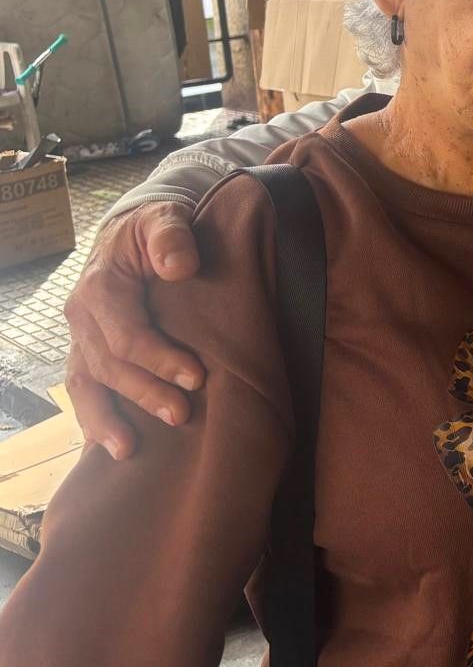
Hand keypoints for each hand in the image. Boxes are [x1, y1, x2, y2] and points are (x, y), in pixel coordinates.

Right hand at [63, 202, 207, 458]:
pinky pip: (84, 388)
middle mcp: (83, 316)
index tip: (196, 377)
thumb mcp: (165, 216)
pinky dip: (93, 418)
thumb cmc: (156, 227)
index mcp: (101, 286)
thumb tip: (179, 266)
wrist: (134, 231)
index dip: (159, 359)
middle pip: (109, 365)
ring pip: (87, 385)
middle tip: (181, 415)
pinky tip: (110, 445)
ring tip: (129, 449)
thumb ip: (171, 236)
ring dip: (106, 419)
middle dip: (144, 393)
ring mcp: (81, 337)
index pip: (126, 335)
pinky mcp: (88, 351)